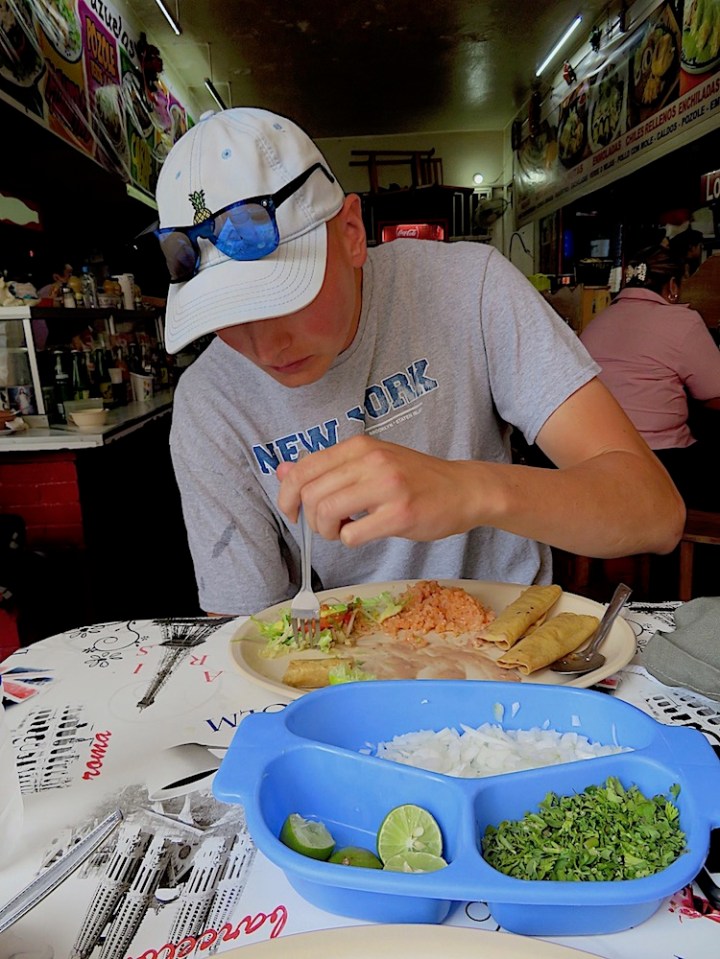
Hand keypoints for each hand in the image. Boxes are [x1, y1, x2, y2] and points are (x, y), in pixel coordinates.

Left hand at [276, 436, 479, 546]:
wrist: (463, 489)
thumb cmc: (414, 479)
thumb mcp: (369, 462)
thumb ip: (327, 467)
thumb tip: (282, 471)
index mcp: (360, 446)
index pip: (304, 468)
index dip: (287, 495)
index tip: (293, 512)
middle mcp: (371, 460)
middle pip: (312, 493)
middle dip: (311, 519)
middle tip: (328, 526)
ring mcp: (387, 486)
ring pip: (327, 512)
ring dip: (328, 531)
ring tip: (344, 530)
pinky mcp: (400, 513)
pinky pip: (353, 534)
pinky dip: (350, 540)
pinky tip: (364, 533)